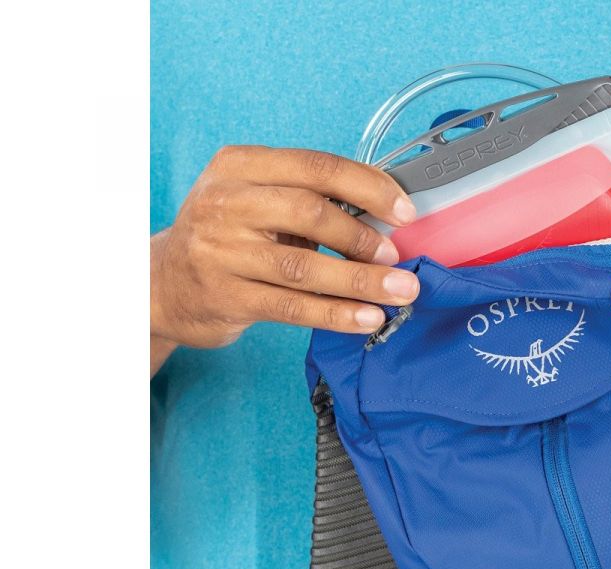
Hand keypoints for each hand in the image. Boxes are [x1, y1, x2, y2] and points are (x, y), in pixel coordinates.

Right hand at [151, 145, 419, 355]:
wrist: (163, 284)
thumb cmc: (228, 240)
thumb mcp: (258, 203)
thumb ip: (309, 202)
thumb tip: (385, 218)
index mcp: (239, 166)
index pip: (315, 166)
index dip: (367, 186)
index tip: (404, 210)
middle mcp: (226, 202)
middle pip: (309, 211)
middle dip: (362, 236)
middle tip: (397, 256)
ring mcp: (222, 252)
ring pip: (304, 267)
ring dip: (360, 280)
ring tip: (399, 290)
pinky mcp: (227, 297)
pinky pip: (293, 307)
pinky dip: (336, 313)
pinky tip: (368, 317)